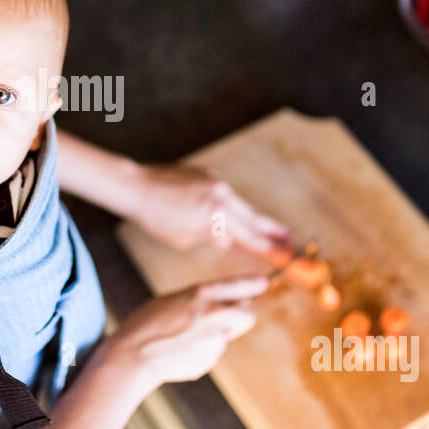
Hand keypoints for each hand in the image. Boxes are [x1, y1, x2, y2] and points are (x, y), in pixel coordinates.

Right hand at [107, 275, 266, 389]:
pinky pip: (212, 352)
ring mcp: (215, 339)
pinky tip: (180, 351)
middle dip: (241, 316)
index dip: (253, 284)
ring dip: (214, 336)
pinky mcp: (210, 359)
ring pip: (226, 336)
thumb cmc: (146, 324)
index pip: (237, 286)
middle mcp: (214, 314)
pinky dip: (201, 352)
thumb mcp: (173, 300)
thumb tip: (221, 306)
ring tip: (184, 338)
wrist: (134, 355)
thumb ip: (200, 301)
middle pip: (247, 315)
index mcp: (201, 294)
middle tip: (225, 318)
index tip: (263, 283)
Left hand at [125, 162, 292, 257]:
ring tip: (270, 231)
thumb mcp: (184, 237)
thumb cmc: (156, 217)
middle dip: (273, 230)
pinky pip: (224, 195)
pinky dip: (230, 207)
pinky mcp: (207, 174)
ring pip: (240, 205)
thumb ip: (211, 237)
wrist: (136, 186)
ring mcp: (215, 181)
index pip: (251, 235)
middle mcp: (221, 194)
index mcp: (216, 213)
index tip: (288, 254)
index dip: (271, 247)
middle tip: (292, 241)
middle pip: (254, 217)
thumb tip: (229, 240)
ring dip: (253, 219)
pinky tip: (232, 216)